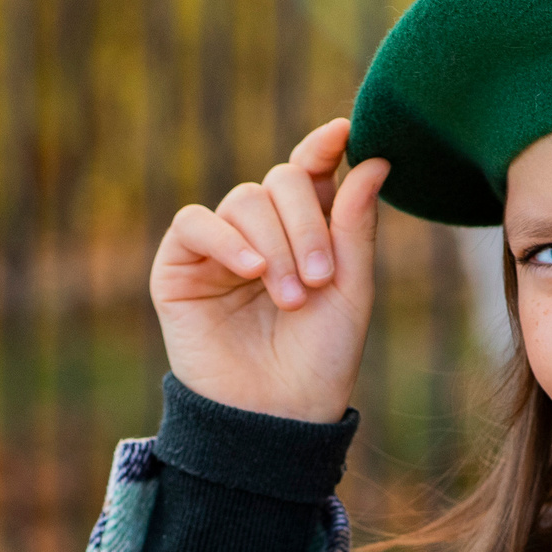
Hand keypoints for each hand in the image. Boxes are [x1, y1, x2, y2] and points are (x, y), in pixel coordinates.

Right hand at [148, 118, 390, 423]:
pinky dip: (225, 239)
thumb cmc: (319, 359)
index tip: (341, 134)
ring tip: (291, 297)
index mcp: (306, 231)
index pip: (310, 172)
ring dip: (275, 244)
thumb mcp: (351, 289)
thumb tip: (372, 158)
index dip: (322, 148)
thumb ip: (355, 223)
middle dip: (306, 222)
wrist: (276, 416)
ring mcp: (219, 248)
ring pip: (244, 201)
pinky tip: (251, 270)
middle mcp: (262, 232)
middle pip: (280, 182)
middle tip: (320, 278)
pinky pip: (194, 223)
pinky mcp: (179, 268)